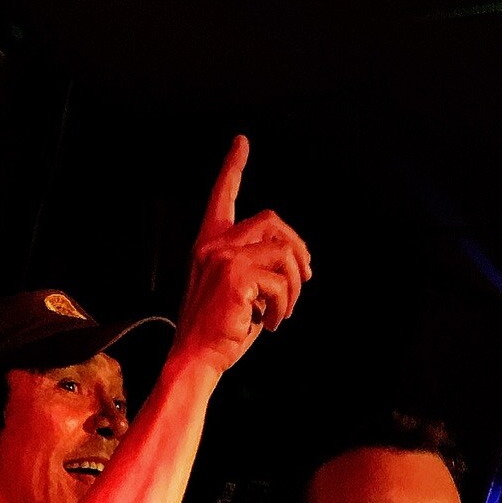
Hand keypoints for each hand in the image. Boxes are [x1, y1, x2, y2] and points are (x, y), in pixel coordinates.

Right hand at [171, 137, 311, 375]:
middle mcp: (213, 245)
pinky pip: (281, 280)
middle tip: (305, 279)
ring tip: (283, 311)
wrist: (196, 359)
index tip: (241, 142)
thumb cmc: (218, 331)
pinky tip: (272, 322)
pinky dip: (285, 304)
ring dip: (293, 286)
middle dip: (298, 250)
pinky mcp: (236, 276)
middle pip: (273, 220)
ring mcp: (223, 257)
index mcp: (209, 246)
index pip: (223, 198)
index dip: (232, 168)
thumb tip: (298, 264)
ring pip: (283, 251)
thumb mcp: (239, 291)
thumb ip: (257, 266)